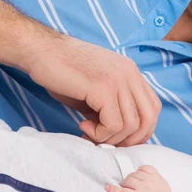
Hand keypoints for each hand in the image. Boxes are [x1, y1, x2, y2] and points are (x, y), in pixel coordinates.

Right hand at [25, 35, 160, 145]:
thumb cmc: (62, 72)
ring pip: (131, 125)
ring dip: (110, 138)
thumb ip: (112, 107)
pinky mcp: (103, 88)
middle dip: (129, 139)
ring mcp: (119, 79)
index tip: (118, 138)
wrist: (39, 50)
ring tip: (89, 132)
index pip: (153, 108)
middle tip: (106, 141)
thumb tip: (120, 136)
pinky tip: (82, 126)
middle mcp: (130, 74)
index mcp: (131, 72)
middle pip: (148, 118)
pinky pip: (114, 125)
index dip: (141, 130)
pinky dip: (99, 134)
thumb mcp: (96, 90)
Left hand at [105, 166, 172, 191]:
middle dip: (130, 178)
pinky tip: (108, 188)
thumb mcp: (164, 187)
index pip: (145, 168)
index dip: (139, 171)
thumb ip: (156, 180)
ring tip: (124, 188)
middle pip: (135, 174)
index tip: (137, 176)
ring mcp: (142, 189)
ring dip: (124, 183)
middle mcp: (149, 181)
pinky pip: (122, 191)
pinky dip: (114, 189)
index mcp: (156, 178)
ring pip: (128, 180)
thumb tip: (148, 177)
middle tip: (129, 185)